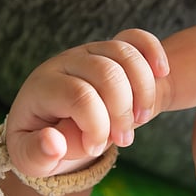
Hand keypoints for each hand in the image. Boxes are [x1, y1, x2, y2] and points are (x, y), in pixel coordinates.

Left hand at [6, 29, 168, 176]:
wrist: (61, 126)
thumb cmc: (47, 143)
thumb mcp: (33, 158)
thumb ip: (37, 154)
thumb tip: (53, 143)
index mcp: (43, 87)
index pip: (79, 96)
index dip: (96, 126)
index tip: (93, 149)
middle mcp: (66, 62)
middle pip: (107, 73)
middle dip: (123, 112)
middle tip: (123, 140)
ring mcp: (90, 51)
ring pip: (125, 54)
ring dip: (143, 90)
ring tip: (141, 119)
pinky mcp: (110, 50)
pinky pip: (136, 38)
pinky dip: (153, 51)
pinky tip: (162, 73)